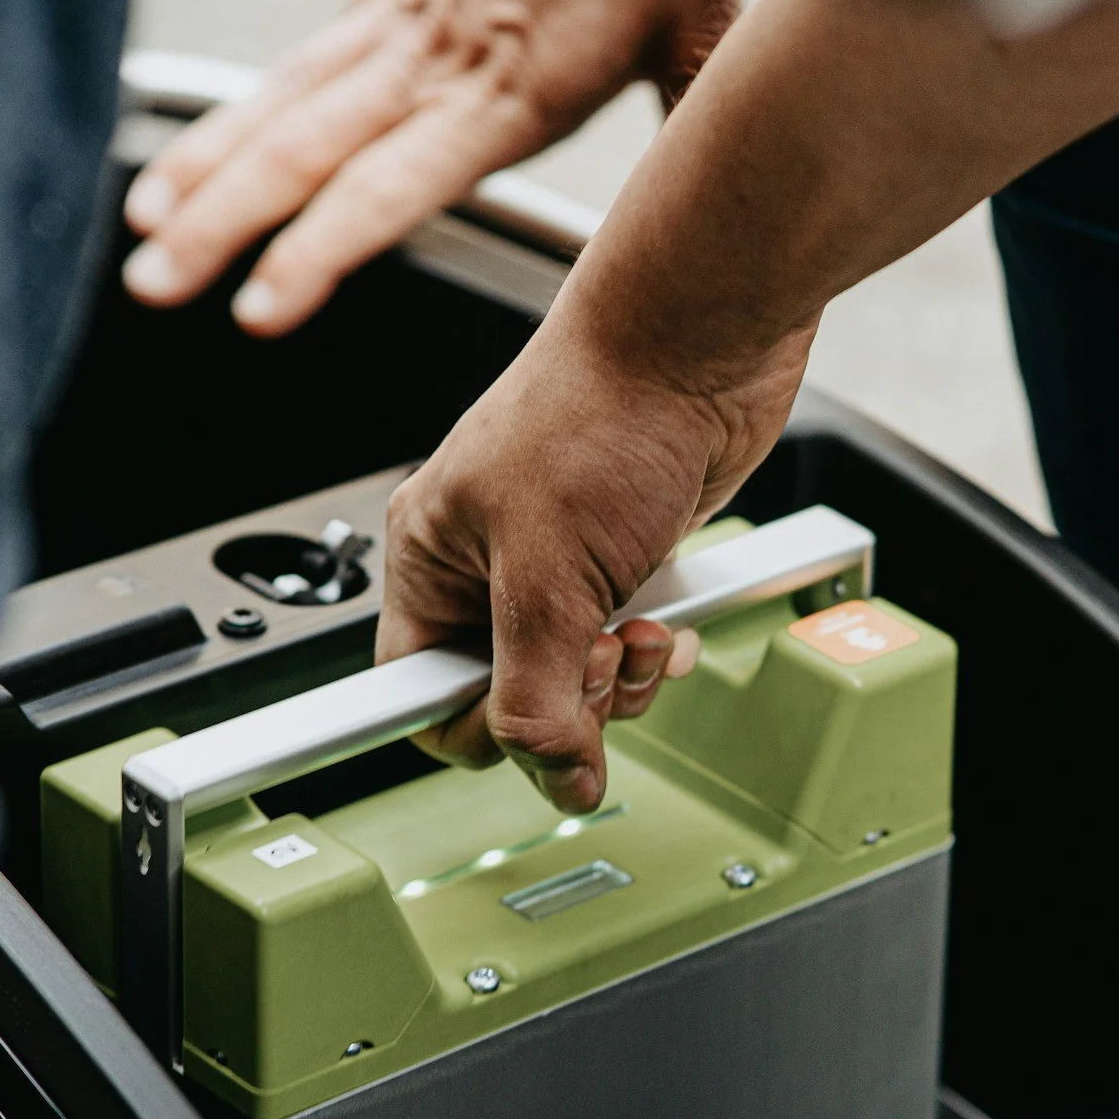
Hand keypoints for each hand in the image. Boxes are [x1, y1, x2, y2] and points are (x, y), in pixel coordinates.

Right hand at [119, 0, 736, 334]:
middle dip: (227, 229)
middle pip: (310, 152)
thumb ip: (700, 119)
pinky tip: (184, 162)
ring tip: (144, 239)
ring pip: (283, 107)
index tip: (262, 306)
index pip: (392, 182)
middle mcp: (438, 61)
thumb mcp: (703, 23)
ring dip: (208, 177)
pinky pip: (295, 66)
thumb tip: (738, 211)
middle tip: (153, 287)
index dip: (322, 247)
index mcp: (512, 88)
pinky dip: (231, 119)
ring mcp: (401, 22)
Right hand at [376, 311, 810, 811]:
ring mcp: (559, 560)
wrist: (700, 340)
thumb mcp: (549, 578)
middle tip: (601, 658)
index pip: (418, 692)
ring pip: (574, 678)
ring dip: (620, 680)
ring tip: (641, 634)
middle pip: (507, 696)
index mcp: (430, 557)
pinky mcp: (624, 556)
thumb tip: (553, 778)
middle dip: (568, 699)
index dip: (475, 728)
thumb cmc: (605, 411)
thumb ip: (538, 695)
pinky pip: (627, 643)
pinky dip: (654, 649)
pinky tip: (669, 621)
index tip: (527, 737)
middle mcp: (486, 561)